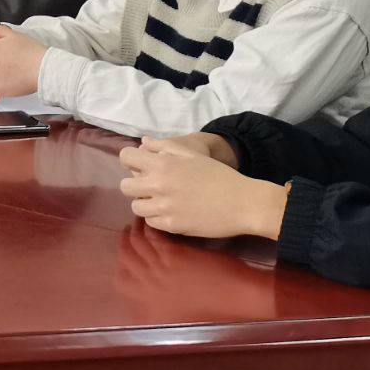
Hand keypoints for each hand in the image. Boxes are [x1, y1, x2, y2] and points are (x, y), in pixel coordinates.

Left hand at [118, 138, 286, 238]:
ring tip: (161, 201)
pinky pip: (151, 222)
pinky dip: (157, 217)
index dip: (131, 161)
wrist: (244, 204)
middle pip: (126, 186)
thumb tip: (144, 142)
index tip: (140, 166)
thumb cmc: (220, 175)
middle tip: (151, 186)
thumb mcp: (192, 154)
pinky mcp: (172, 226)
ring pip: (136, 207)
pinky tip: (171, 212)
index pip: (126, 158)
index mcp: (162, 164)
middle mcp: (158, 185)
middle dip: (135, 184)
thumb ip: (165, 147)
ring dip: (145, 203)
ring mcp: (164, 208)